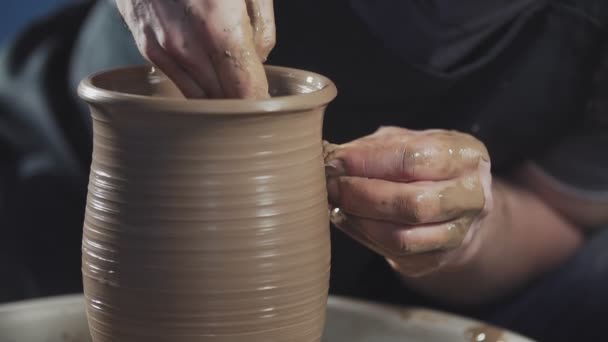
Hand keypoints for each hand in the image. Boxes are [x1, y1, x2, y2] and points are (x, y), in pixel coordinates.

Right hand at [116, 0, 274, 97]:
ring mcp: (162, 49)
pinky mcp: (147, 46)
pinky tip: (208, 65)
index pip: (247, 92)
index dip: (262, 101)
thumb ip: (261, 27)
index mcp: (218, 27)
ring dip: (220, 94)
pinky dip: (197, 81)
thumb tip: (258, 59)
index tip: (271, 102)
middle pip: (223, 100)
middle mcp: (186, 46)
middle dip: (243, 99)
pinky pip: (179, 80)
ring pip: (200, 96)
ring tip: (233, 77)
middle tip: (256, 89)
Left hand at [324, 127, 492, 276]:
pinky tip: (348, 218)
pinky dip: (362, 235)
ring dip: (359, 219)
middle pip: (413, 204)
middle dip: (362, 195)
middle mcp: (472, 197)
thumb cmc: (425, 164)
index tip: (336, 161)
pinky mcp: (437, 259)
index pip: (414, 159)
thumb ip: (373, 147)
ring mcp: (459, 233)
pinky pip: (394, 254)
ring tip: (337, 202)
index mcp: (467, 156)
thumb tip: (334, 158)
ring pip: (402, 236)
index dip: (368, 162)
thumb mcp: (406, 141)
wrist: (456, 203)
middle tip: (332, 185)